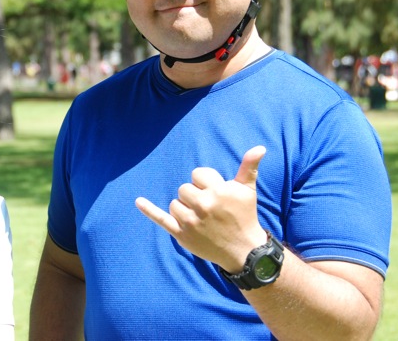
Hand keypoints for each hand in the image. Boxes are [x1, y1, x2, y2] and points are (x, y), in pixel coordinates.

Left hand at [136, 146, 267, 271]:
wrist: (243, 250)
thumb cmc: (244, 216)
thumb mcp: (248, 190)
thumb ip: (249, 167)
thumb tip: (259, 147)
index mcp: (217, 191)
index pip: (197, 174)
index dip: (205, 182)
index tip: (215, 193)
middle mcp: (203, 205)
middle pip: (184, 189)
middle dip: (194, 195)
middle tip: (209, 208)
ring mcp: (191, 221)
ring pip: (175, 203)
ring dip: (184, 208)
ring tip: (200, 218)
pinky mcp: (182, 235)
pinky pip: (161, 219)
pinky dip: (149, 210)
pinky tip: (138, 201)